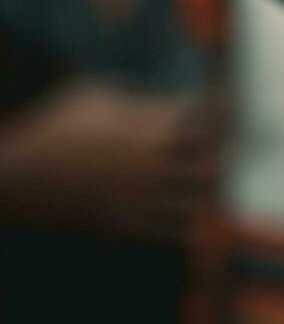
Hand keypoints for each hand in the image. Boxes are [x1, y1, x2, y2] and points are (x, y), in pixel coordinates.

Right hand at [0, 82, 219, 241]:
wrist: (19, 179)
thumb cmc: (54, 129)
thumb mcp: (92, 93)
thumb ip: (132, 92)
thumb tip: (162, 96)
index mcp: (150, 129)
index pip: (208, 120)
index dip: (221, 112)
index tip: (223, 109)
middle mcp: (154, 165)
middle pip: (213, 165)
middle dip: (218, 157)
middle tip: (214, 152)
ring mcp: (142, 199)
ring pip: (200, 201)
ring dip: (204, 192)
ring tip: (200, 183)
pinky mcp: (128, 226)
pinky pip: (176, 231)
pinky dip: (186, 222)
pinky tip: (181, 210)